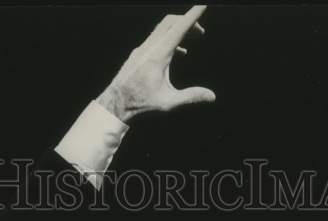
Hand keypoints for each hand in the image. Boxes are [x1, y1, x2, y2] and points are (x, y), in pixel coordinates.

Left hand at [97, 5, 215, 122]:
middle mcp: (149, 47)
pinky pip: (156, 38)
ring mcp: (141, 49)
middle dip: (187, 21)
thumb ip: (190, 96)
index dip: (193, 16)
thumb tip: (212, 96)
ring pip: (162, 29)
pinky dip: (170, 39)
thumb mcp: (168, 102)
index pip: (179, 28)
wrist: (115, 104)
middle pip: (170, 22)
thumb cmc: (140, 104)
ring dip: (178, 30)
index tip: (203, 4)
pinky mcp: (138, 54)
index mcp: (157, 55)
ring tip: (193, 38)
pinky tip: (179, 52)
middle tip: (200, 32)